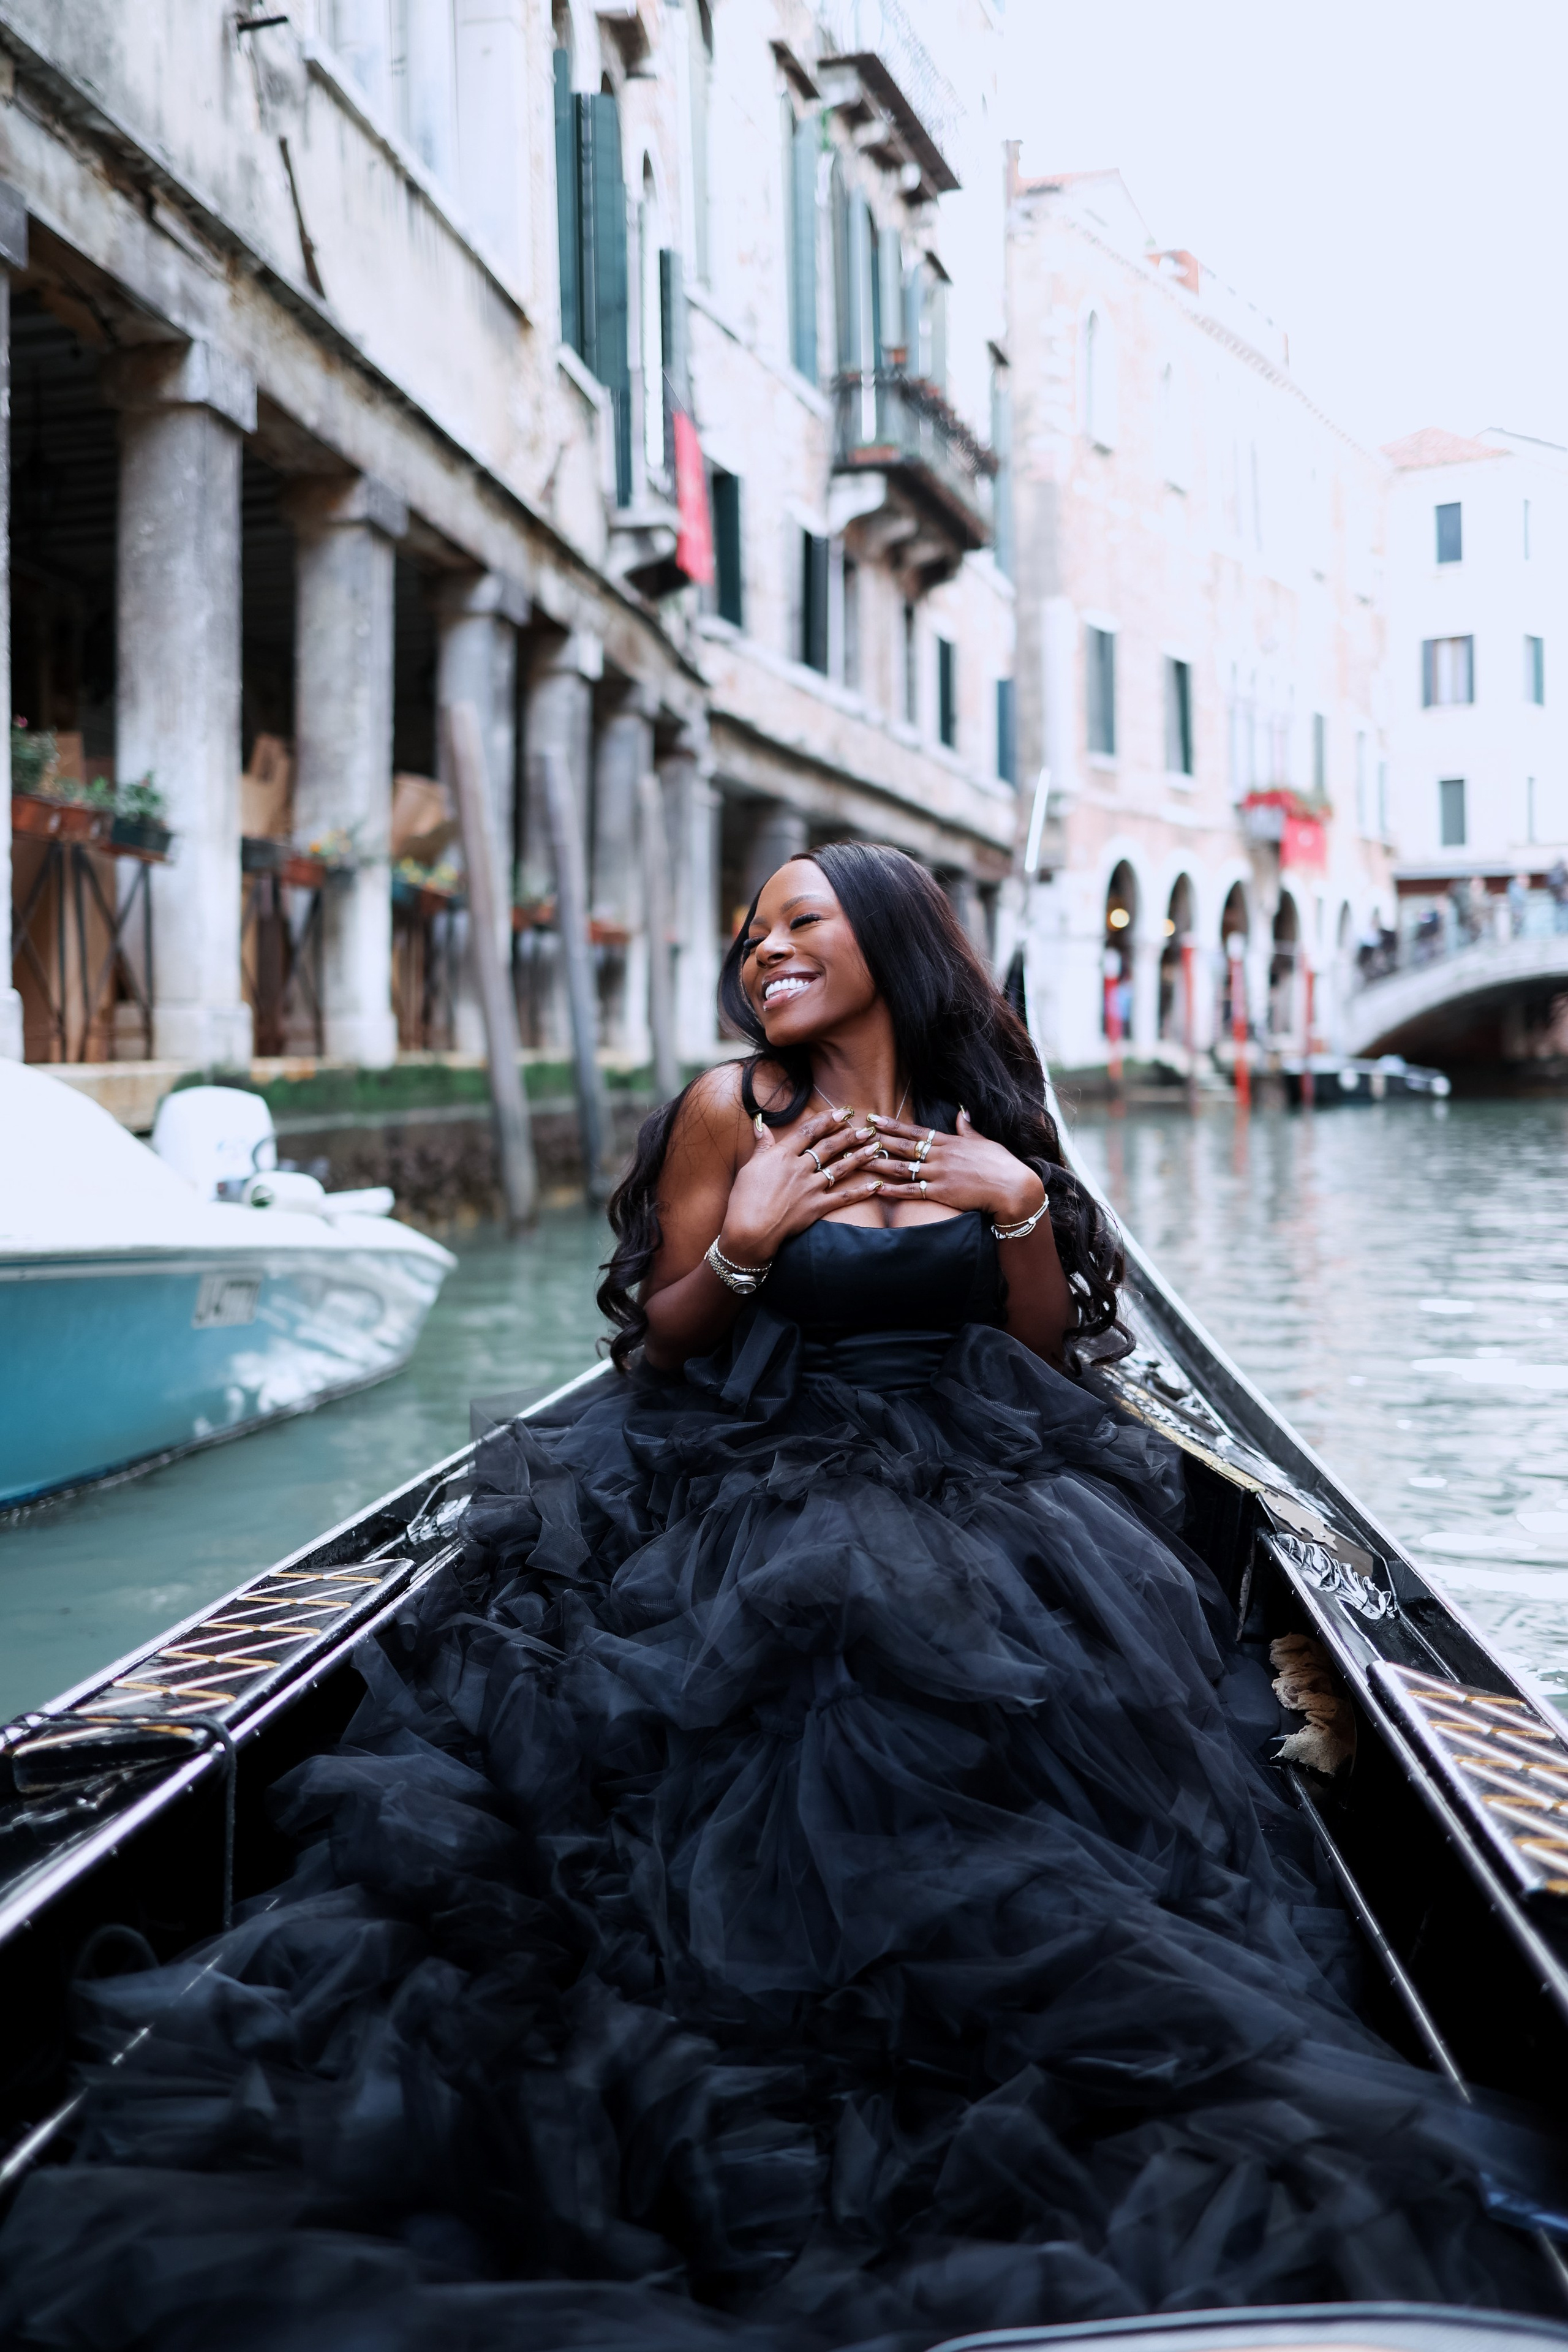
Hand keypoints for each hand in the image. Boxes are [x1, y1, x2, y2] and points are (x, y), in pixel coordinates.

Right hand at [718, 1109, 887, 1262]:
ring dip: (859, 1156)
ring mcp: (810, 1188)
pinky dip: (861, 1191)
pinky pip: (843, 1197)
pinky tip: (876, 1185)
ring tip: (875, 1147)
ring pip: (840, 1168)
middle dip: (849, 1134)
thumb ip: (761, 1145)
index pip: (808, 1131)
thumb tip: (760, 1122)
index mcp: (782, 1155)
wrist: (749, 1230)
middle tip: (865, 1127)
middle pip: (828, 1146)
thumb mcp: (749, 1167)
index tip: (842, 1112)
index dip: (827, 1120)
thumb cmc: (744, 1199)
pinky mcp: (817, 1207)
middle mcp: (799, 1168)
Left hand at [864, 1109, 1044, 1223]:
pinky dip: (893, 1190)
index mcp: (950, 1142)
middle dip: (879, 1140)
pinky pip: (912, 1191)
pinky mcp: (941, 1193)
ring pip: (903, 1167)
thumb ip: (968, 1129)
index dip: (893, 1126)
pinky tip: (877, 1188)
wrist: (1013, 1187)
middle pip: (904, 1146)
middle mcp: (941, 1156)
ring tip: (860, 1160)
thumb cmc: (1001, 1165)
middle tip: (858, 1134)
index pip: (915, 1131)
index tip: (876, 1119)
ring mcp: (939, 1174)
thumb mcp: (984, 1141)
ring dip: (880, 1164)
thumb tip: (962, 1112)